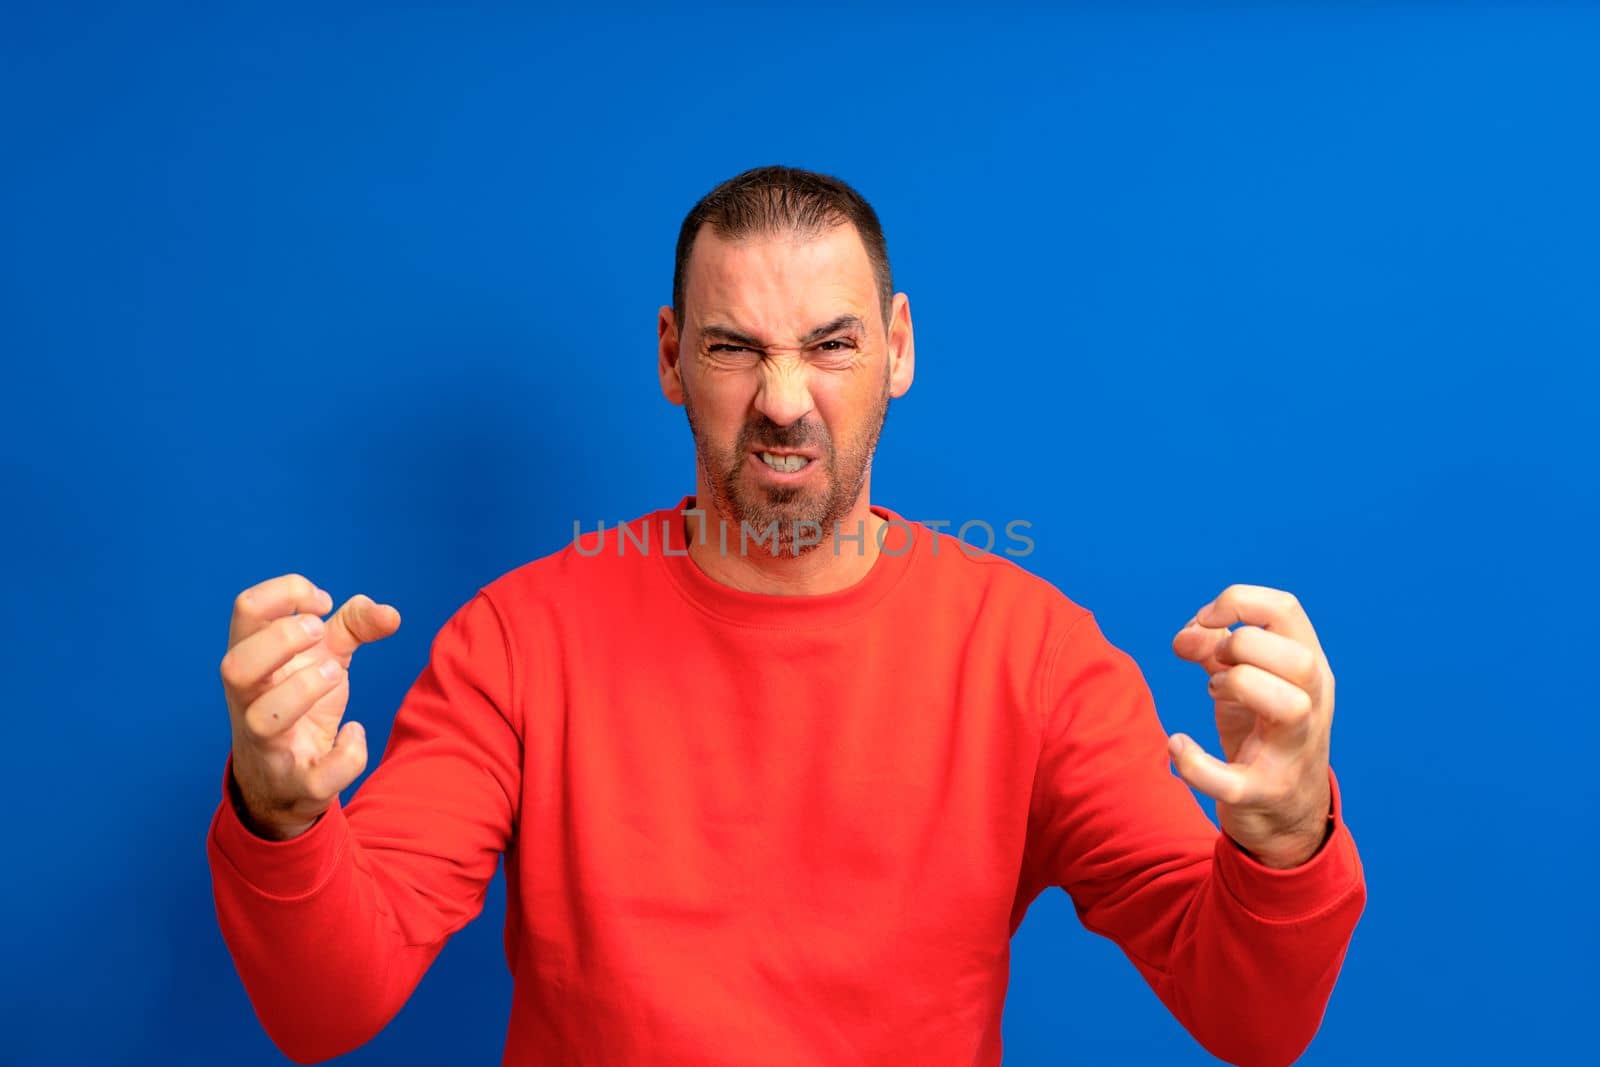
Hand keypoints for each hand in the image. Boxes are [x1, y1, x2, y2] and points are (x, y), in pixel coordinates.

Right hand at [219, 573, 401, 839]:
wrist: (288, 783)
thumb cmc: (300, 703)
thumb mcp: (325, 656)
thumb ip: (355, 625)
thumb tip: (389, 614)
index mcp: (253, 659)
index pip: (244, 609)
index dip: (286, 593)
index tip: (321, 603)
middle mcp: (248, 701)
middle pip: (235, 665)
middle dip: (283, 640)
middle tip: (319, 633)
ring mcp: (266, 745)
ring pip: (263, 718)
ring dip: (305, 689)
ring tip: (334, 674)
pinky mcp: (296, 783)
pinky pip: (316, 778)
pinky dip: (347, 753)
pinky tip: (354, 732)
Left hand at [1169, 584, 1334, 868]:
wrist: (1286, 814)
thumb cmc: (1263, 732)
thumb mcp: (1244, 682)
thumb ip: (1213, 649)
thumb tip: (1185, 635)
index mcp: (1307, 669)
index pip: (1287, 609)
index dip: (1237, 601)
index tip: (1204, 621)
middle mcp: (1313, 706)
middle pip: (1296, 658)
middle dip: (1243, 646)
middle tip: (1218, 667)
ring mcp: (1294, 751)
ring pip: (1289, 706)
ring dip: (1238, 686)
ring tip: (1213, 691)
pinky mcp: (1264, 793)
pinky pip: (1232, 782)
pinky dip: (1194, 764)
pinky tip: (1176, 746)